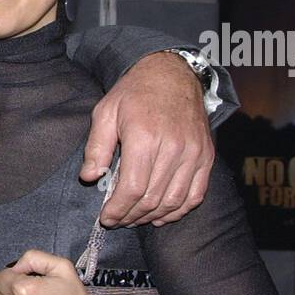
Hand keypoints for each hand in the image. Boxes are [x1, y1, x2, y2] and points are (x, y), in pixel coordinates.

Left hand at [79, 50, 213, 226]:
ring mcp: (193, 153)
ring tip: (135, 218)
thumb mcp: (106, 112)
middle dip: (131, 216)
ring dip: (152, 216)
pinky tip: (162, 214)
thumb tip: (89, 178)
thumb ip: (96, 147)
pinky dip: (178, 210)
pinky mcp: (205, 156)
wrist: (172, 73)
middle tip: (118, 220)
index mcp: (145, 138)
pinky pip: (196, 194)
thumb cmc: (135, 93)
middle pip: (152, 199)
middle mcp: (173, 148)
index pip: (133, 189)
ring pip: (173, 201)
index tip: (106, 218)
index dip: (118, 209)